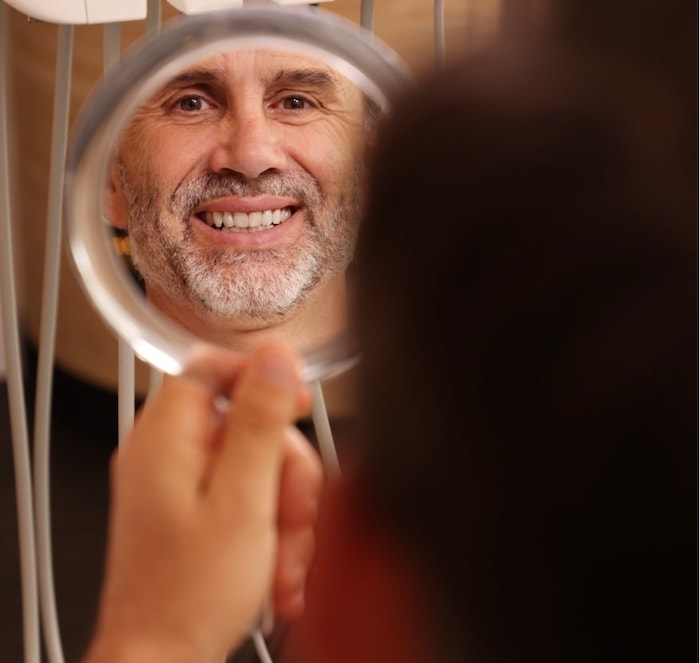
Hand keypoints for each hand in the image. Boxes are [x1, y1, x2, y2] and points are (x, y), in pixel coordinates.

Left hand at [82, 343, 321, 662]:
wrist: (162, 660)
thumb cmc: (190, 594)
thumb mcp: (242, 499)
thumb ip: (260, 422)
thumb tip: (276, 359)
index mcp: (166, 436)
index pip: (213, 367)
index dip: (262, 380)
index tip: (296, 407)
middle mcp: (167, 454)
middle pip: (246, 423)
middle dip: (284, 468)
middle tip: (292, 510)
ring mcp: (180, 484)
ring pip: (255, 463)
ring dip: (284, 509)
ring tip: (283, 556)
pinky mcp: (195, 511)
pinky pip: (246, 494)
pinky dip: (269, 526)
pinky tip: (276, 566)